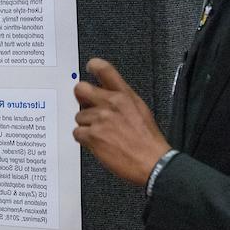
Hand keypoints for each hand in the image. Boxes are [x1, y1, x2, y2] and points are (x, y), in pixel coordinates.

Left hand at [73, 57, 171, 184]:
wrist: (152, 162)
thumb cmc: (148, 140)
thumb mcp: (140, 109)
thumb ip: (121, 99)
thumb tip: (105, 95)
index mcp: (124, 95)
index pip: (104, 69)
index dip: (93, 66)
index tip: (89, 69)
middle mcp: (110, 103)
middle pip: (80, 89)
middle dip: (80, 97)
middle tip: (86, 107)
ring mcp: (100, 119)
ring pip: (79, 116)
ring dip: (86, 125)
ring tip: (102, 134)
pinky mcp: (92, 136)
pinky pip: (77, 133)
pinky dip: (85, 139)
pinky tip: (98, 143)